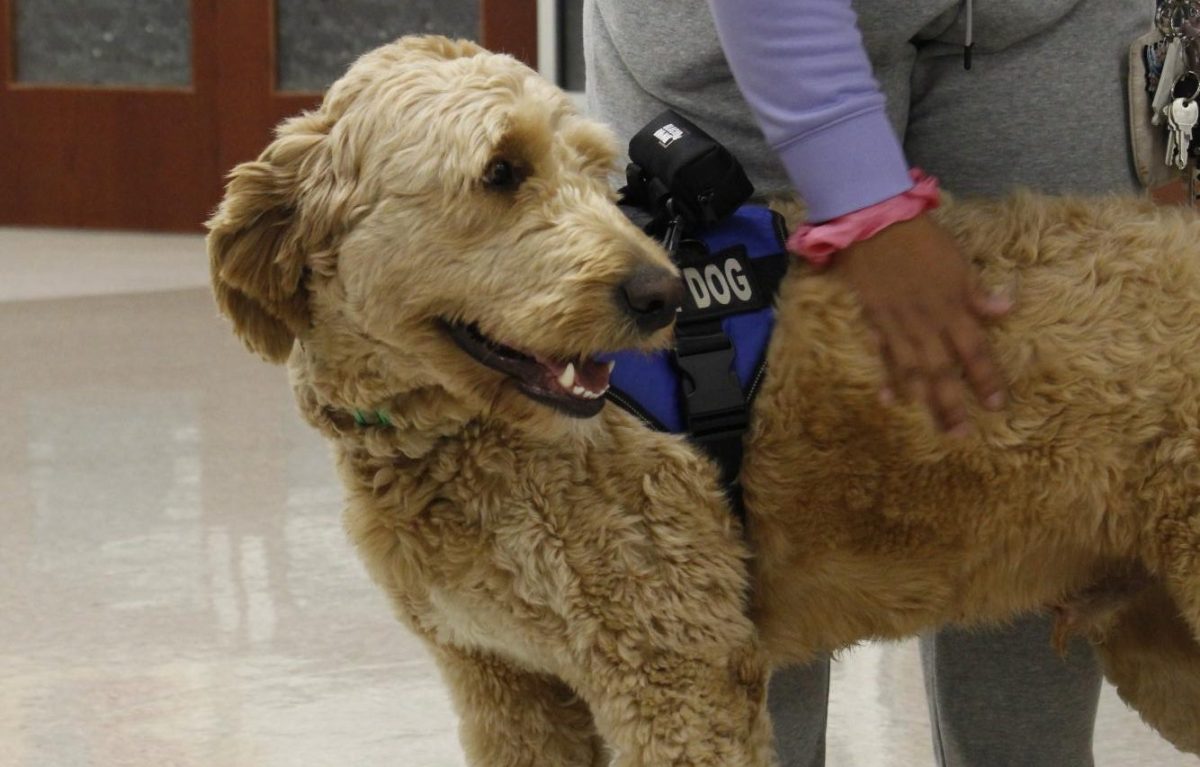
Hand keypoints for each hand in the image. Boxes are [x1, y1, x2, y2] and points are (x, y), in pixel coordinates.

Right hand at [829, 213, 1011, 434]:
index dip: (986, 379)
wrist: (872, 224)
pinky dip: (885, 378)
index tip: (996, 406)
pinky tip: (888, 400)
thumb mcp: (957, 261)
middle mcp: (926, 325)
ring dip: (924, 401)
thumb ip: (975, 291)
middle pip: (942, 372)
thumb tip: (1005, 309)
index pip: (974, 351)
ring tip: (933, 427)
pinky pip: (881, 356)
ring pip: (912, 371)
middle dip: (952, 404)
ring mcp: (897, 327)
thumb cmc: (921, 239)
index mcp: (951, 308)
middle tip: (961, 435)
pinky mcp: (875, 322)